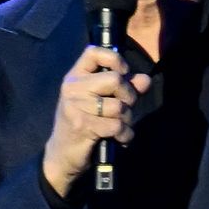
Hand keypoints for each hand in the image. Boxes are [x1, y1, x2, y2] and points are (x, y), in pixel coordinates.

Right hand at [42, 45, 150, 196]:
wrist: (62, 155)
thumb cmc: (84, 124)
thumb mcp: (102, 102)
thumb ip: (125, 88)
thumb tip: (146, 80)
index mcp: (75, 76)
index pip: (94, 52)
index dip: (115, 59)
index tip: (123, 74)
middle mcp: (73, 87)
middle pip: (115, 79)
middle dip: (129, 96)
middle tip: (125, 108)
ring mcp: (75, 106)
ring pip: (119, 106)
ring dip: (127, 119)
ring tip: (120, 126)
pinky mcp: (82, 125)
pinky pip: (117, 125)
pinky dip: (125, 134)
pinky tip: (120, 138)